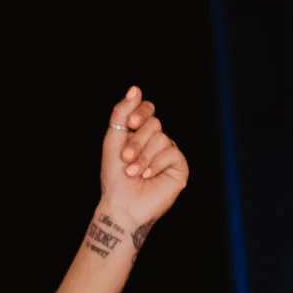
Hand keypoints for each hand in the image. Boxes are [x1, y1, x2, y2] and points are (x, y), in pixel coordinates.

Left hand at [95, 87, 187, 234]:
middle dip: (136, 142)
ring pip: (162, 138)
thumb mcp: (113, 140)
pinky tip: (147, 177)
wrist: (121, 204)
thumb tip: (135, 88)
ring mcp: (169, 152)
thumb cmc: (114, 176)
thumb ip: (121, 113)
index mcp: (140, 133)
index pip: (147, 110)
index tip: (128, 125)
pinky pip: (171, 152)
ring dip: (143, 157)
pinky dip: (155, 164)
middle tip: (125, 159)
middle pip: (154, 124)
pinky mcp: (179, 166)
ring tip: (134, 173)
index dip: (140, 113)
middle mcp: (156, 140)